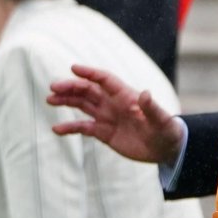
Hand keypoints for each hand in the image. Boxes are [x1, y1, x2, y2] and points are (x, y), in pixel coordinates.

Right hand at [46, 64, 183, 165]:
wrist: (166, 149)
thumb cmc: (167, 131)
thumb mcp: (162, 121)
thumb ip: (152, 108)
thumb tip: (145, 94)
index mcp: (126, 96)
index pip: (105, 80)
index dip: (90, 73)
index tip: (73, 68)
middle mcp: (113, 104)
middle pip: (88, 91)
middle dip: (71, 87)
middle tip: (53, 88)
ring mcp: (107, 117)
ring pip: (82, 105)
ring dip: (66, 101)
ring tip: (49, 100)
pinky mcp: (103, 132)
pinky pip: (83, 127)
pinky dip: (70, 128)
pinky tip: (56, 129)